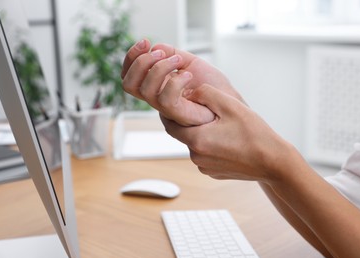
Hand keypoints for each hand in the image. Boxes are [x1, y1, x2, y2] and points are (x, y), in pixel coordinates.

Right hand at [121, 39, 243, 125]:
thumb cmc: (212, 86)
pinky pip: (166, 99)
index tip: (146, 42)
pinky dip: (175, 81)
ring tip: (178, 60)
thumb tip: (156, 47)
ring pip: (145, 91)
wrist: (231, 101)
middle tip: (160, 53)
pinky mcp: (179, 114)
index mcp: (156, 85)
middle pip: (128, 85)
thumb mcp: (190, 62)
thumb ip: (171, 54)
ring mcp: (166, 108)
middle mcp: (157, 97)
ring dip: (159, 68)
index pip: (129, 75)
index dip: (131, 57)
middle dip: (140, 63)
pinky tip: (189, 75)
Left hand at [160, 83, 291, 181]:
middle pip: (182, 134)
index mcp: (197, 140)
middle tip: (197, 109)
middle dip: (186, 121)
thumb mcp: (230, 105)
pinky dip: (209, 145)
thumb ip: (205, 93)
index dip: (168, 111)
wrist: (273, 163)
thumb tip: (187, 93)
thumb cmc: (254, 133)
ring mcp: (204, 167)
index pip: (169, 124)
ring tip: (218, 124)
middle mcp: (196, 157)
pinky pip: (204, 155)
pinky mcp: (213, 173)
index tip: (174, 101)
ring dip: (200, 133)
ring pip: (194, 145)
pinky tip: (225, 139)